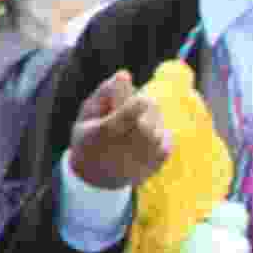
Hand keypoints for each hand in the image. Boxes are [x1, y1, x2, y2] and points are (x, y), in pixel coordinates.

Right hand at [68, 70, 172, 189]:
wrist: (99, 178)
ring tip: (131, 128)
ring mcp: (150, 152)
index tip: (127, 88)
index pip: (140, 103)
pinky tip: (141, 140)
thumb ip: (104, 93)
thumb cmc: (89, 140)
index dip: (134, 93)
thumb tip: (124, 74)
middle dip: (139, 101)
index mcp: (109, 130)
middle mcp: (134, 142)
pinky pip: (166, 132)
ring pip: (159, 117)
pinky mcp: (162, 158)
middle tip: (124, 111)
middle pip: (151, 104)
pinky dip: (156, 131)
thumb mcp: (86, 115)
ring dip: (148, 117)